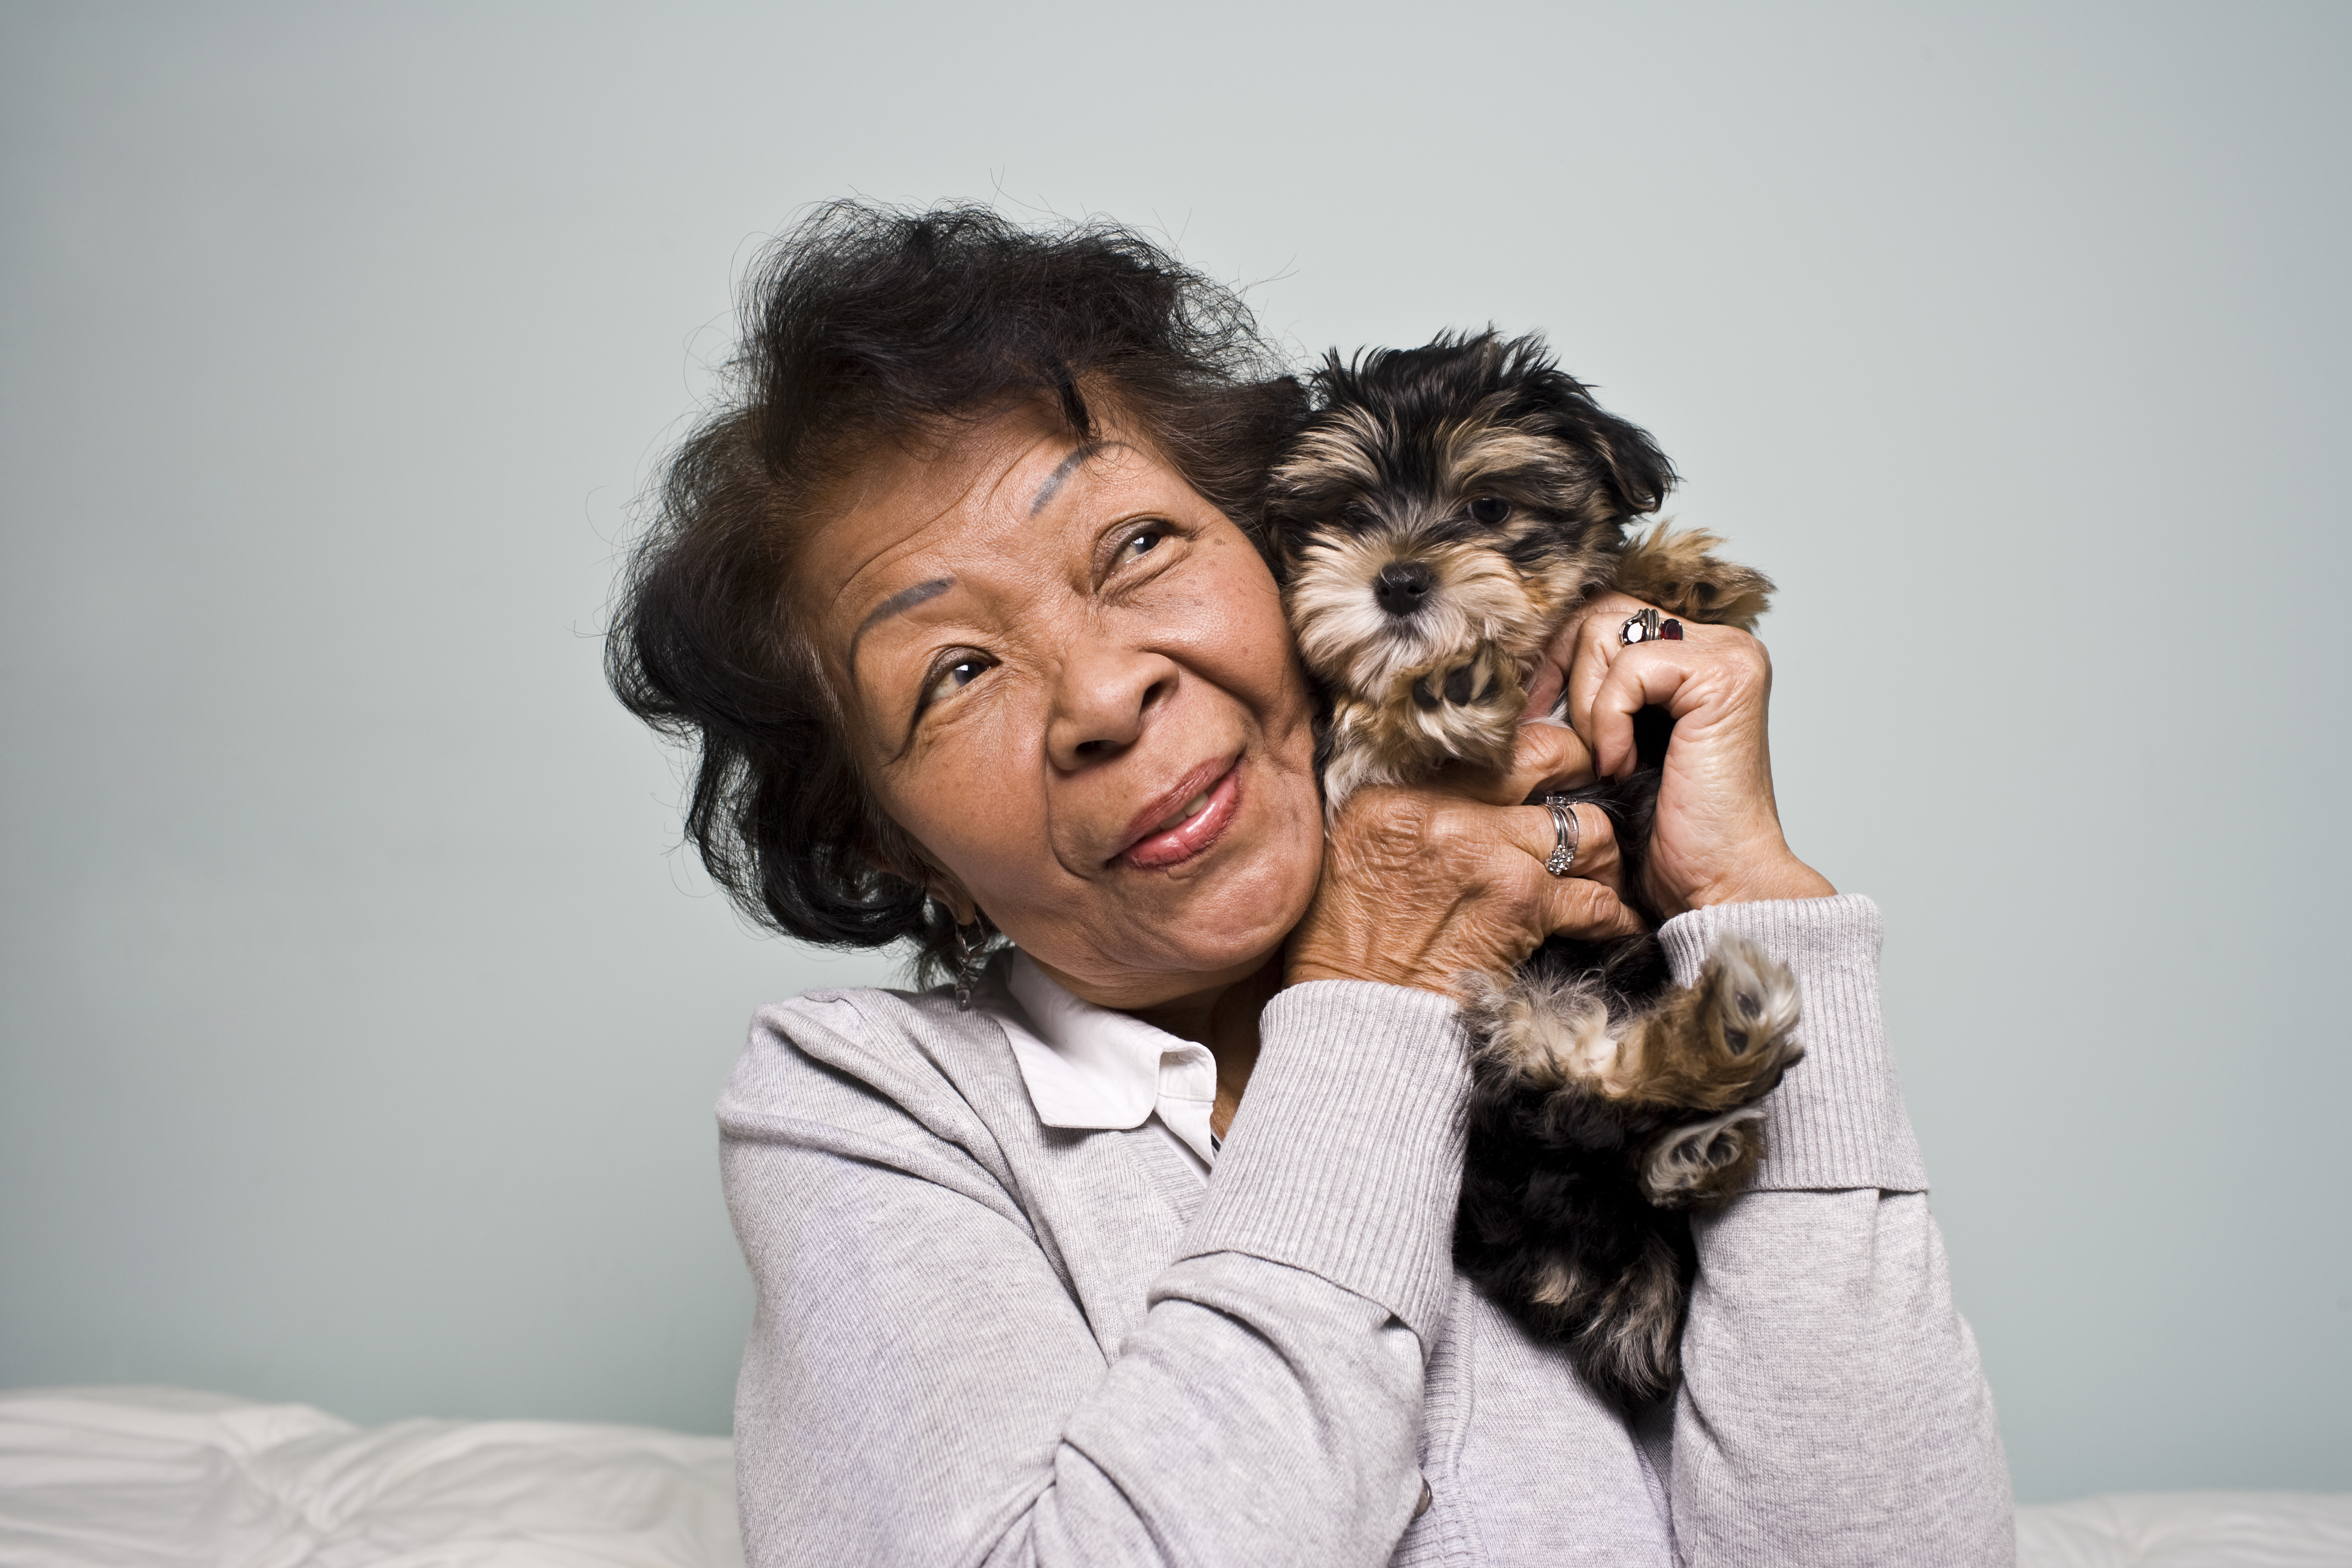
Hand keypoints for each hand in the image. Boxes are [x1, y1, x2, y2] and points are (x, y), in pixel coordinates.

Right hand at [1286, 724, 1642, 994]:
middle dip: (1578, 777)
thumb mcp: (1353, 846)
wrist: (1355, 1017)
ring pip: (1587, 828)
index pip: (1481, 739)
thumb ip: (1404, 805)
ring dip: (1602, 855)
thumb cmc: (1347, 942)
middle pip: (1545, 757)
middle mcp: (1440, 805)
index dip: (1524, 750)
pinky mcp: (1521, 902)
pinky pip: (1596, 900)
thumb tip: (1457, 782)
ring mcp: (1485, 850)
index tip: (1541, 766)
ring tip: (1600, 874)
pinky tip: (1615, 926)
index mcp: (1393, 786)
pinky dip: (1614, 917)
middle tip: (1586, 797)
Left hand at [1537, 592, 1833, 917]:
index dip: (1558, 657)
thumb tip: (1521, 658)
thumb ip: (1591, 695)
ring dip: (1587, 704)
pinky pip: (1629, 666)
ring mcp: (1727, 655)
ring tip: (1604, 759)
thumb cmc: (1665, 832)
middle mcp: (1719, 644)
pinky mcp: (1723, 677)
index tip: (1533, 711)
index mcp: (1697, 655)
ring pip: (1608, 630)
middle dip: (1564, 671)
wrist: (1715, 884)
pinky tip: (1623, 765)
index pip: (1605, 614)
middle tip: (1557, 735)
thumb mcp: (1611, 745)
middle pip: (1602, 610)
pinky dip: (1609, 719)